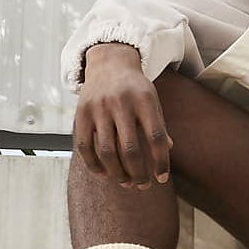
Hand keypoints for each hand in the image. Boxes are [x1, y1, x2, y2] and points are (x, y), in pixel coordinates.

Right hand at [73, 43, 172, 189]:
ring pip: (108, 152)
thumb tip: (167, 153)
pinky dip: (94, 165)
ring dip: (118, 174)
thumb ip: (160, 126)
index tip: (162, 178)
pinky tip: (104, 174)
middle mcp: (120, 102)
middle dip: (138, 174)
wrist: (109, 62)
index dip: (161, 162)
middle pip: (130, 149)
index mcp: (144, 99)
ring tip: (126, 183)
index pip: (156, 137)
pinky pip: (85, 147)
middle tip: (143, 186)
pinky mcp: (81, 113)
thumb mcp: (153, 101)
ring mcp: (99, 108)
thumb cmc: (136, 89)